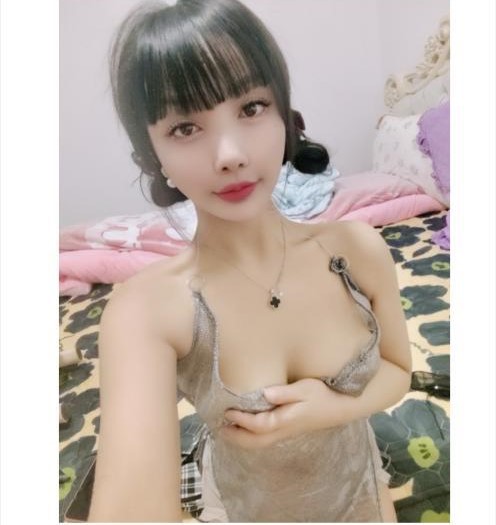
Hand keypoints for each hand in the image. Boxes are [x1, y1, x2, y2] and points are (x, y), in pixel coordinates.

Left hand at [219, 378, 344, 448]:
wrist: (342, 408)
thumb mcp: (306, 388)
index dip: (241, 420)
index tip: (227, 412)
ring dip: (242, 439)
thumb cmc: (323, 394)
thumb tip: (266, 394)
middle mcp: (284, 430)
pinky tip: (246, 429)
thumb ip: (285, 392)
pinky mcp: (289, 430)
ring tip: (228, 431)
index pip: (258, 425)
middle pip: (256, 441)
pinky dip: (252, 438)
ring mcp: (287, 433)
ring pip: (260, 443)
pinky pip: (266, 439)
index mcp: (286, 420)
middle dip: (237, 437)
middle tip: (219, 429)